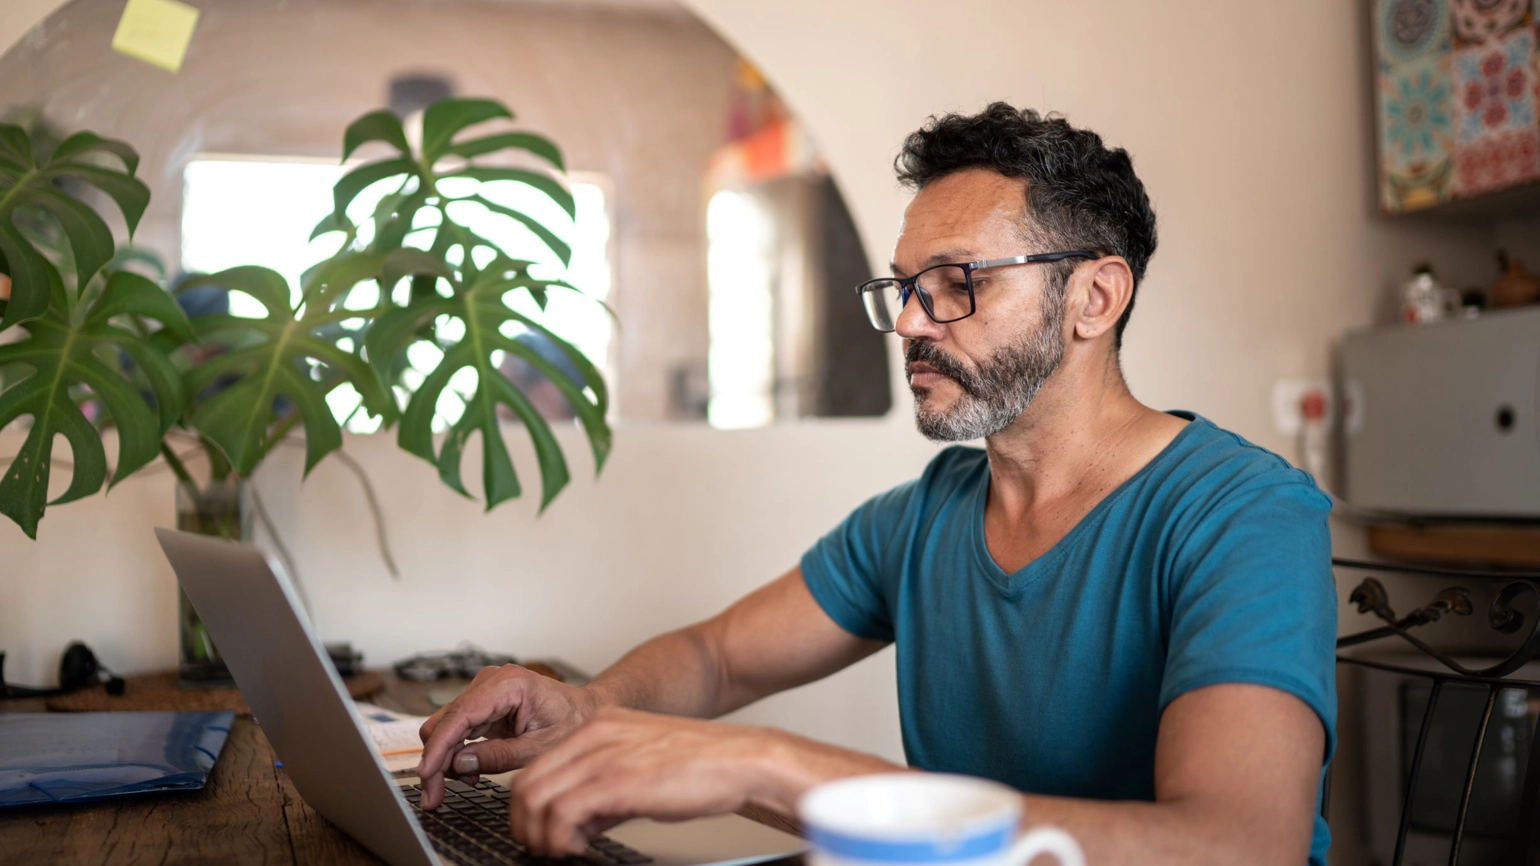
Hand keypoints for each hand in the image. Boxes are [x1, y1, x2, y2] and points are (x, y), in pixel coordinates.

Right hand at [416, 664, 599, 809]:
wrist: (584, 711)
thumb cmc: (571, 723)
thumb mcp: (540, 748)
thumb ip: (499, 756)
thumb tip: (459, 764)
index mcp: (508, 684)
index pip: (460, 715)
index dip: (438, 747)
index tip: (426, 775)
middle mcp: (490, 682)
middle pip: (444, 722)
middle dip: (437, 760)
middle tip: (435, 797)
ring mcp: (483, 692)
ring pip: (444, 728)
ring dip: (447, 759)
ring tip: (468, 781)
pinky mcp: (481, 704)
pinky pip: (456, 730)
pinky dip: (457, 754)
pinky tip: (471, 772)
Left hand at [508, 707, 789, 855]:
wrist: (742, 759)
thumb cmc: (701, 764)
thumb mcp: (640, 765)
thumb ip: (605, 787)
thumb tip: (578, 821)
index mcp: (597, 726)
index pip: (535, 768)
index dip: (529, 809)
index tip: (541, 832)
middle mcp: (594, 735)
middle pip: (525, 785)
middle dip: (526, 826)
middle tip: (545, 848)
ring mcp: (604, 756)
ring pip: (536, 799)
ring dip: (541, 836)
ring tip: (563, 850)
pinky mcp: (619, 780)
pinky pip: (563, 813)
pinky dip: (561, 839)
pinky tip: (580, 847)